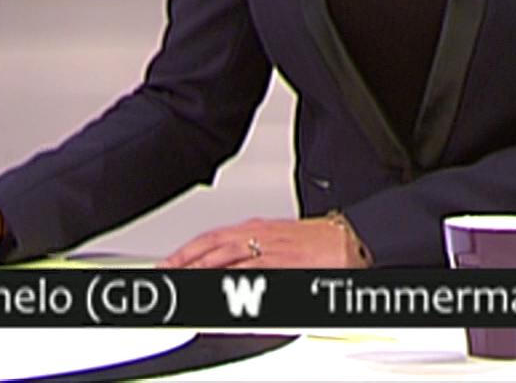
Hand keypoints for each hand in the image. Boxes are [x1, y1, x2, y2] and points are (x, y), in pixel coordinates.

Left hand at [162, 216, 368, 268]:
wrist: (350, 239)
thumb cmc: (316, 242)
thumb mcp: (277, 240)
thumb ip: (250, 251)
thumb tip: (225, 266)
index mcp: (255, 228)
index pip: (211, 237)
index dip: (186, 250)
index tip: (167, 263)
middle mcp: (259, 236)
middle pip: (213, 246)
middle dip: (185, 260)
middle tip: (165, 272)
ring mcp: (271, 249)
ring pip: (228, 257)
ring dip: (202, 269)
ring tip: (182, 279)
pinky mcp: (285, 263)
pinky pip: (254, 272)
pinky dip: (234, 280)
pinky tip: (219, 287)